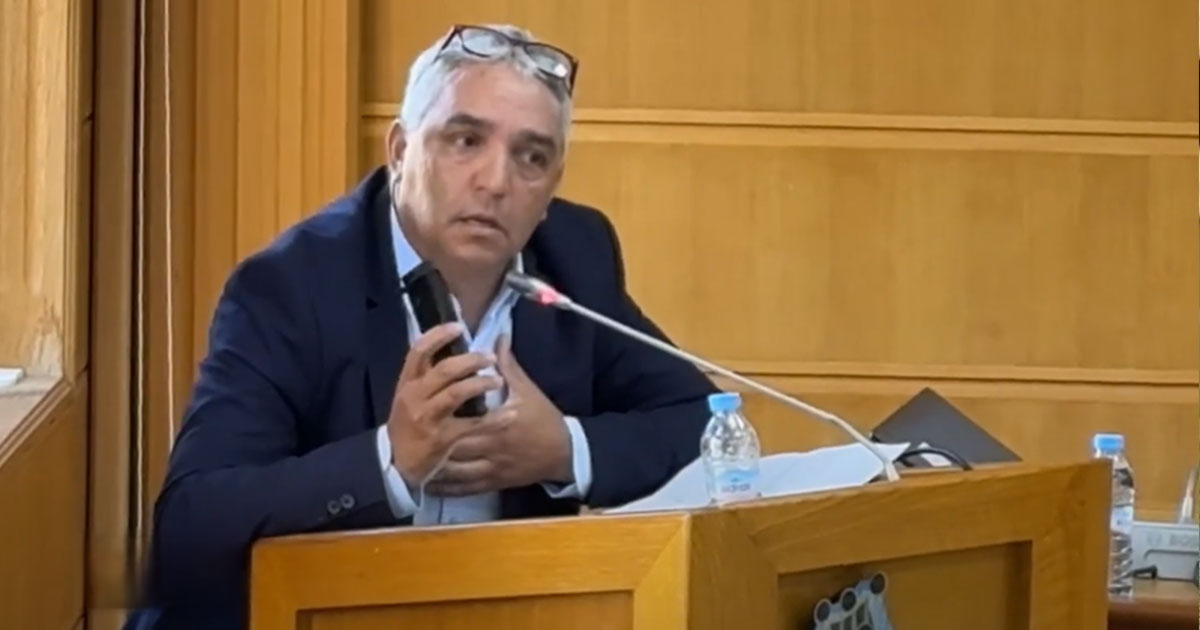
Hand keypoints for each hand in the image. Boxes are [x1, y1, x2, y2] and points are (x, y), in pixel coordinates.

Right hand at [386, 323, 506, 486]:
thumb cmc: (408, 425)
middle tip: (490, 358)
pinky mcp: (442, 438)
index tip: (459, 328)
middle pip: (444, 370)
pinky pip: (472, 424)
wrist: (396, 464)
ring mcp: (428, 418)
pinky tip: (510, 414)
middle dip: (470, 360)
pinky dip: (494, 419)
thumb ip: (427, 374)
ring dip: (481, 383)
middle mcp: (415, 397)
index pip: (419, 351)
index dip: (438, 335)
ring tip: (498, 381)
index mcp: (407, 383)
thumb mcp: (410, 398)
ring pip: (457, 393)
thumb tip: (448, 346)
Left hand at [426, 334, 572, 495]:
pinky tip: (429, 485)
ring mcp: (491, 468)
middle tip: (409, 436)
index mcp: (499, 421)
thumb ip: (508, 365)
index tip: (423, 409)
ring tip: (410, 461)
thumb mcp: (528, 389)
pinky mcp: (493, 484)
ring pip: (455, 471)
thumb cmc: (544, 418)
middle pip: (453, 446)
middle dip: (431, 443)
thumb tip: (498, 337)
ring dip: (432, 467)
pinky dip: (445, 489)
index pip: (465, 418)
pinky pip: (464, 489)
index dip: (443, 415)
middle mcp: (492, 446)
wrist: (565, 452)